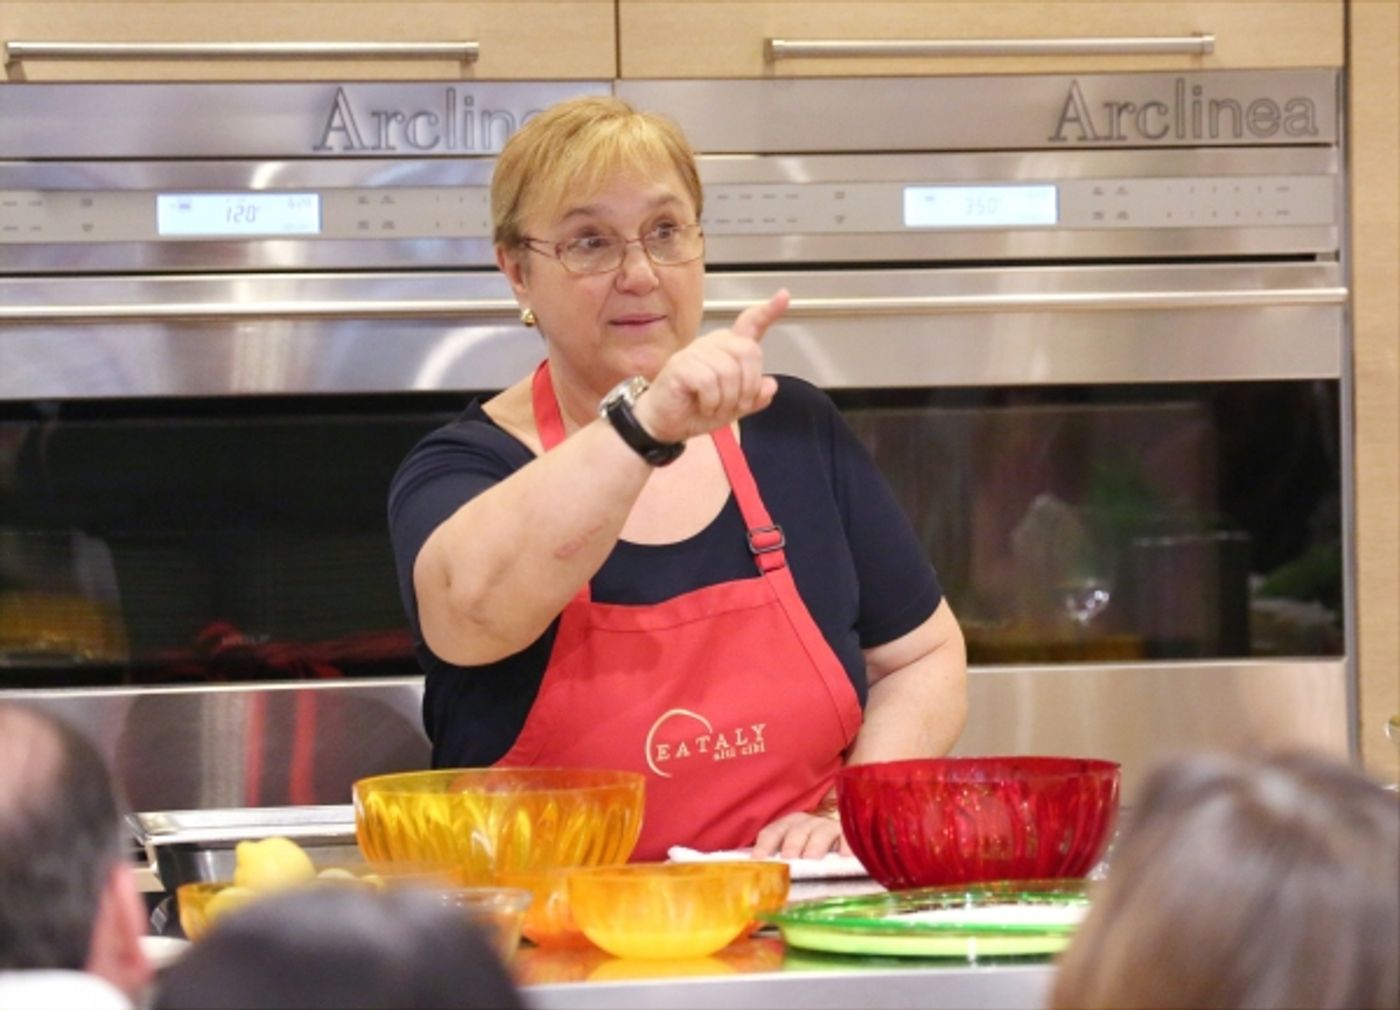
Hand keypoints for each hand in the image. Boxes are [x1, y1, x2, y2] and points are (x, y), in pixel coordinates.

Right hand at [633, 290, 788, 443]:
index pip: (750, 324)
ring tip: (714, 407)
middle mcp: (712, 345)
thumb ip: (754, 397)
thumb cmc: (694, 410)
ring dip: (727, 400)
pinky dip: (711, 402)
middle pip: (748, 352)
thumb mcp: (733, 408)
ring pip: (729, 371)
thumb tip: (771, 385)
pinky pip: (709, 382)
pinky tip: (703, 405)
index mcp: (727, 350)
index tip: (784, 296)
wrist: (664, 423)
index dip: (769, 311)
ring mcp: (695, 353)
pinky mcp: (681, 365)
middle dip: (748, 386)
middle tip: (735, 404)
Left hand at [751, 809, 851, 859]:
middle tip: (788, 858)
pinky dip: (845, 845)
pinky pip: (846, 837)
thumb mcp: (793, 854)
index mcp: (788, 827)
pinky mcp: (847, 833)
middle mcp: (807, 824)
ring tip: (812, 858)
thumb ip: (779, 864)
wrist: (840, 836)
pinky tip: (844, 856)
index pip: (772, 832)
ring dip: (815, 844)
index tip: (758, 859)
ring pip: (820, 832)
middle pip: (796, 831)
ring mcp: (827, 827)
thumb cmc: (810, 850)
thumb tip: (759, 884)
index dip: (764, 845)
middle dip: (791, 844)